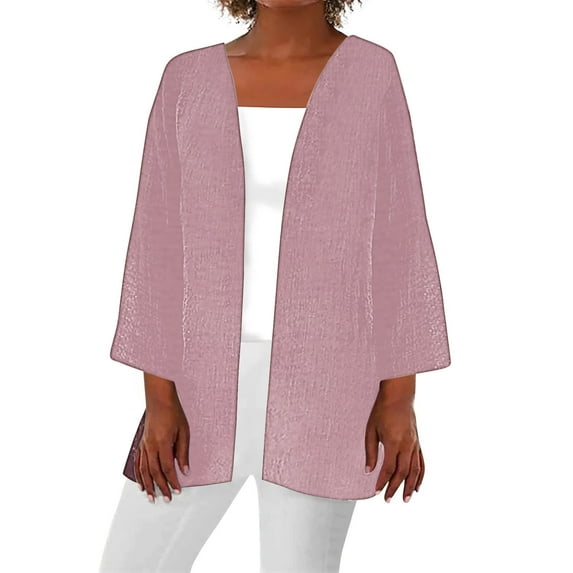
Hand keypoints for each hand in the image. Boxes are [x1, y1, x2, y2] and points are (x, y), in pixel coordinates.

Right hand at [135, 375, 189, 502]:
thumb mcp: (184, 432)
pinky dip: (138, 475)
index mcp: (163, 443)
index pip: (167, 468)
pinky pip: (138, 463)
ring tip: (151, 497)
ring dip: (147, 485)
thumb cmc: (173, 413)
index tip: (177, 490)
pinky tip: (140, 484)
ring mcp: (144, 445)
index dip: (173, 482)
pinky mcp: (141, 443)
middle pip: (154, 473)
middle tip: (166, 499)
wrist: (159, 400)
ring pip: (144, 470)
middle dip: (160, 488)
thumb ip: (183, 452)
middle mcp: (151, 446)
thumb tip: (185, 470)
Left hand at [364, 383, 423, 502]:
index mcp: (394, 442)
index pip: (389, 468)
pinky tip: (417, 486)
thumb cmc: (382, 411)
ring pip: (415, 471)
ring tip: (405, 499)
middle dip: (395, 488)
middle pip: (403, 473)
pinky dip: (420, 476)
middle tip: (387, 500)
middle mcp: (407, 445)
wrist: (399, 396)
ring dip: (410, 486)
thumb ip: (370, 451)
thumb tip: (368, 471)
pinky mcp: (418, 443)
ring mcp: (415, 444)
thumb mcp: (371, 430)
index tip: (376, 491)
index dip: (382, 481)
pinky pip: (422, 463)